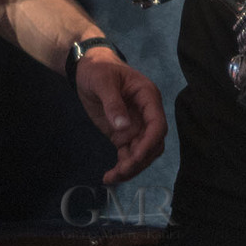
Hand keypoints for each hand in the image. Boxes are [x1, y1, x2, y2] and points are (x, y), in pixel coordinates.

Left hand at [74, 51, 166, 183]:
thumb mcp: (103, 81)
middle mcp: (146, 115)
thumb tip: (123, 127)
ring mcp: (135, 126)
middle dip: (140, 160)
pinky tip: (109, 177)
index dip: (150, 143)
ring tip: (111, 177)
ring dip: (131, 168)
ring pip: (142, 153)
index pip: (158, 124)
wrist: (87, 68)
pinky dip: (122, 167)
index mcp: (148, 97)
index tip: (135, 157)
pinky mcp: (123, 135)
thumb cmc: (98, 68)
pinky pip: (128, 155)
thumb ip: (113, 102)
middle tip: (121, 172)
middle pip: (153, 144)